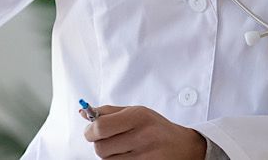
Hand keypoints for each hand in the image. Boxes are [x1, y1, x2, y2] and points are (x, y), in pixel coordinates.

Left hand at [82, 105, 206, 158]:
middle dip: (100, 144)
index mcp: (138, 116)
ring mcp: (146, 156)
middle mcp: (143, 136)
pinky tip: (128, 156)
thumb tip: (83, 113)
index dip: (90, 131)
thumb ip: (108, 112)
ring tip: (122, 148)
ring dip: (109, 155)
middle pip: (101, 148)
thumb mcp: (136, 111)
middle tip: (109, 140)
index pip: (100, 127)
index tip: (91, 131)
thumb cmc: (156, 128)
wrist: (184, 147)